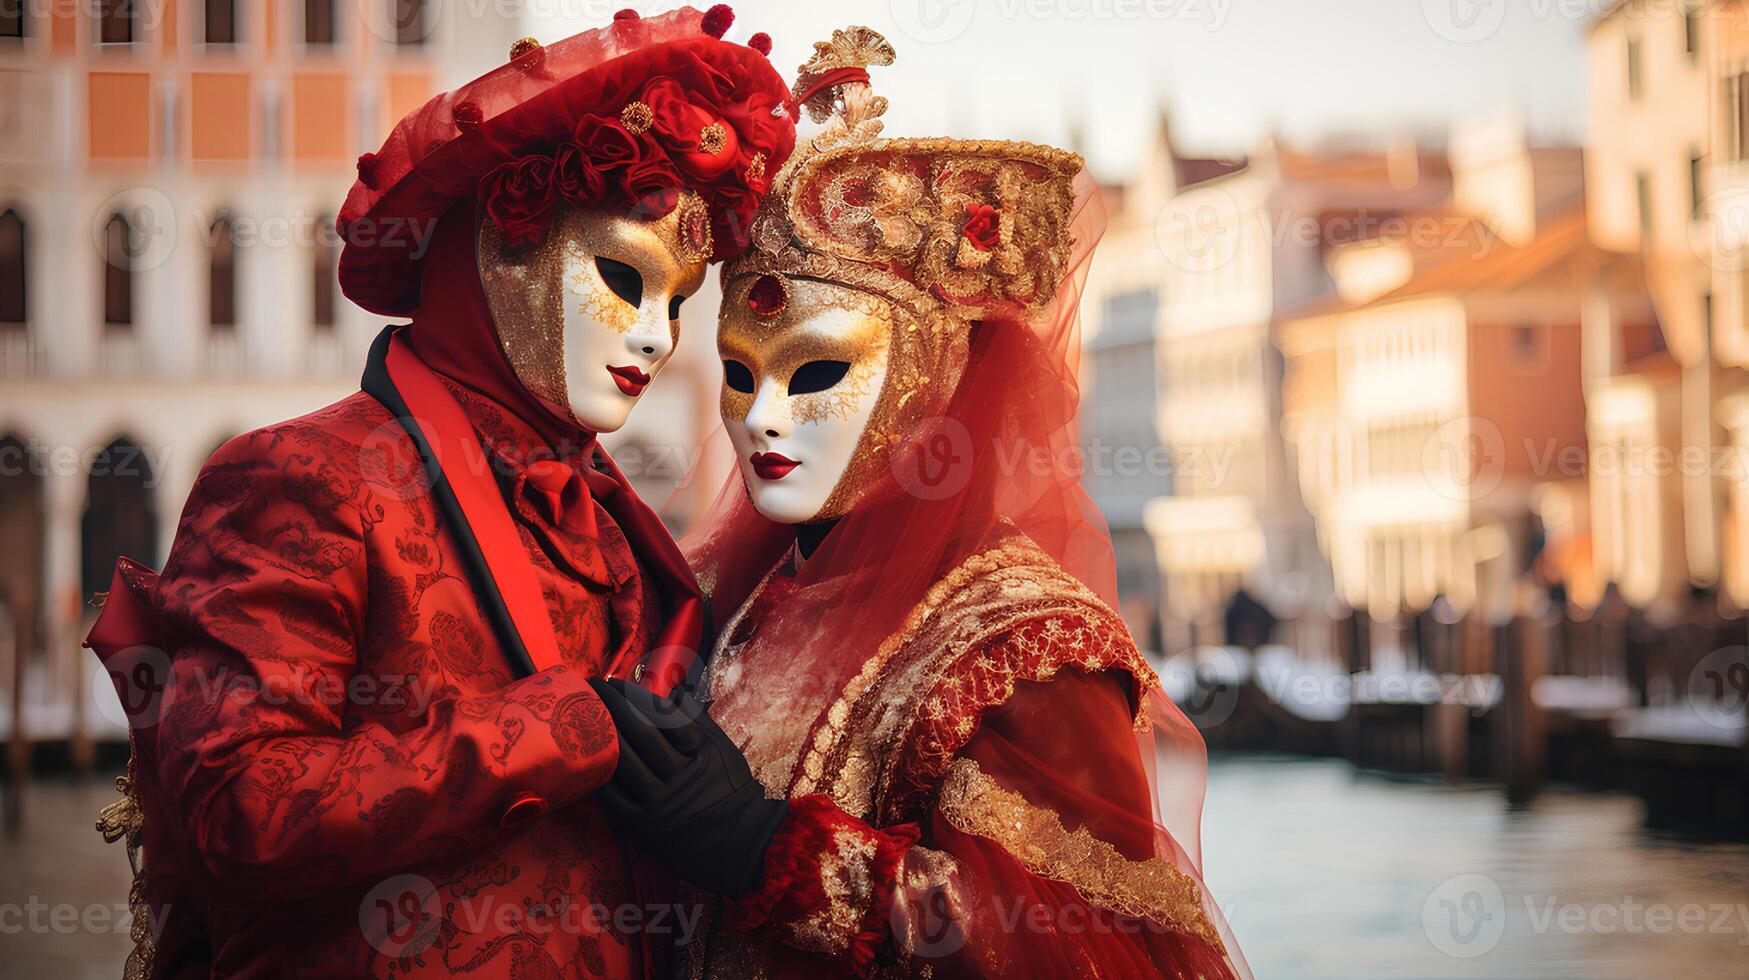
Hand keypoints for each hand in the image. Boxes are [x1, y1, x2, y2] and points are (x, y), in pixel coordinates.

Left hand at [588, 677, 788, 897]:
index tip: (620, 682)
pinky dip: (598, 773)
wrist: (738, 844)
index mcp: (699, 755)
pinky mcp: (640, 826)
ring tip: (584, 712)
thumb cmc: (730, 791)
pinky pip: (612, 796)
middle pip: (639, 733)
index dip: (637, 696)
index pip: (663, 717)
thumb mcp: (722, 749)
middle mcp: (677, 778)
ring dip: (600, 732)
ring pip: (622, 761)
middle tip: (595, 685)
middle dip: (614, 704)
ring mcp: (656, 804)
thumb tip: (674, 690)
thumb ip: (698, 719)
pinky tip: (585, 755)